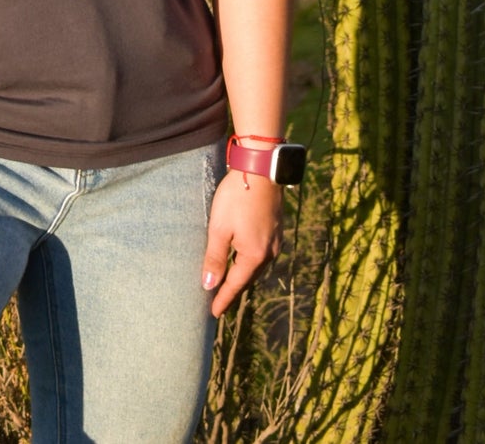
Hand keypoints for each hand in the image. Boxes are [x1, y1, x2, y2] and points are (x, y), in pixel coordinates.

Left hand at [201, 168, 283, 316]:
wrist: (261, 170)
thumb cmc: (237, 198)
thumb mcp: (219, 228)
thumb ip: (215, 258)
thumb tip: (209, 285)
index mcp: (254, 255)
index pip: (236, 285)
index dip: (223, 299)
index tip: (214, 313)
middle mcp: (269, 253)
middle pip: (248, 278)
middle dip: (234, 290)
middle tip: (219, 300)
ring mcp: (275, 241)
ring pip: (256, 266)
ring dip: (242, 275)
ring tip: (229, 283)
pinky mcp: (276, 229)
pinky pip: (262, 254)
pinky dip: (250, 261)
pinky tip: (243, 259)